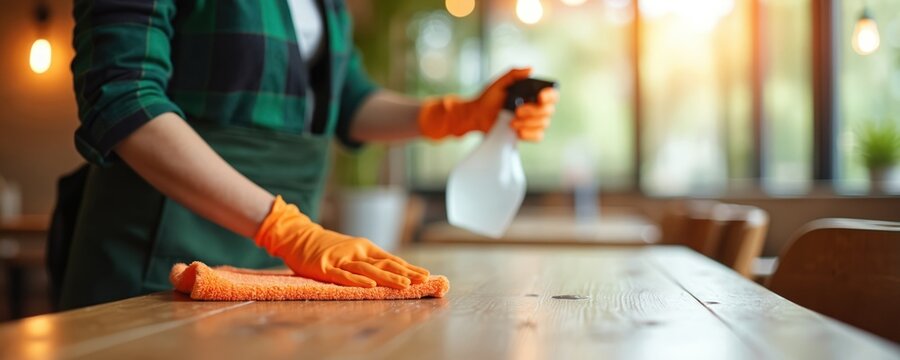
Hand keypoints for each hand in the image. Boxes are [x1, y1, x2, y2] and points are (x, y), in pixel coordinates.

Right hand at [253, 196, 429, 288]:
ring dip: (387, 278)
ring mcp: (340, 259)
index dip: (409, 268)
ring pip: (367, 269)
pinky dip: (356, 280)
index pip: (391, 259)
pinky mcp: (324, 267)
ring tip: (404, 285)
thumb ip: (372, 260)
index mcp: (365, 248)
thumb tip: (397, 270)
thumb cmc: (330, 247)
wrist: (299, 237)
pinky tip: (369, 285)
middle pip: (384, 264)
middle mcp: (357, 251)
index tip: (426, 275)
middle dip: (405, 273)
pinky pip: (342, 275)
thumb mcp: (354, 251)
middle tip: (423, 281)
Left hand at [417, 67, 558, 140]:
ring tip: (511, 122)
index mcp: (533, 94)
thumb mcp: (500, 83)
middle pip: (548, 111)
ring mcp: (533, 122)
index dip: (549, 96)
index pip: (552, 95)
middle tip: (516, 111)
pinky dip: (529, 134)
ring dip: (528, 123)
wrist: (477, 116)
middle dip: (533, 112)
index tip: (539, 97)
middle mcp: (537, 107)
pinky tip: (517, 131)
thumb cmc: (488, 98)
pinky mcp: (528, 133)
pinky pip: (538, 136)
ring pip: (543, 124)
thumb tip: (530, 69)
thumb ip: (514, 74)